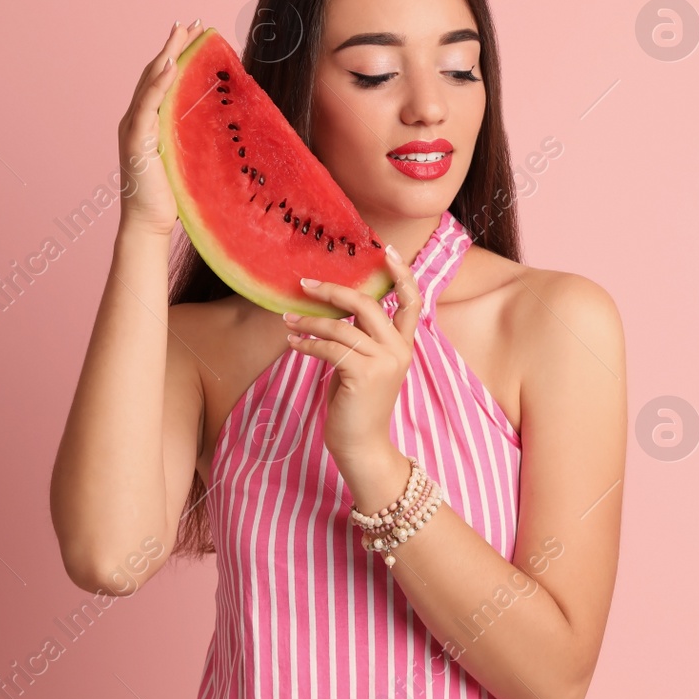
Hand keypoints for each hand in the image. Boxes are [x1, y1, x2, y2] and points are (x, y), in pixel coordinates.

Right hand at [117, 21, 201, 235]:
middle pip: (155, 73)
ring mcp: (134, 128)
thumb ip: (196, 133)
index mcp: (150, 120)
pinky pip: (146, 107)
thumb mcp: (189, 155)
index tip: (195, 32)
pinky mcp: (135, 141)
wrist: (149, 223)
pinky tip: (171, 66)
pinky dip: (158, 85)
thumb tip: (224, 116)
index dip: (177, 53)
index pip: (164, 79)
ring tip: (181, 34)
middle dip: (172, 46)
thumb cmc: (173, 194)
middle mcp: (138, 119)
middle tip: (192, 22)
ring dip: (166, 56)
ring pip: (149, 84)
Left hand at [283, 244, 422, 462]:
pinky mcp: (363, 375)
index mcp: (402, 345)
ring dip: (309, 321)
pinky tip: (293, 343)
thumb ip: (362, 338)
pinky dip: (307, 343)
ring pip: (341, 327)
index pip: (411, 302)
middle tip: (305, 283)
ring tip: (288, 320)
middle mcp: (398, 350)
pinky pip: (329, 348)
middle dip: (334, 290)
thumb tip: (338, 309)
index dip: (402, 274)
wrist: (363, 447)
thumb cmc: (358, 406)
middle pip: (367, 304)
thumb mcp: (366, 366)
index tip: (387, 250)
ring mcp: (383, 362)